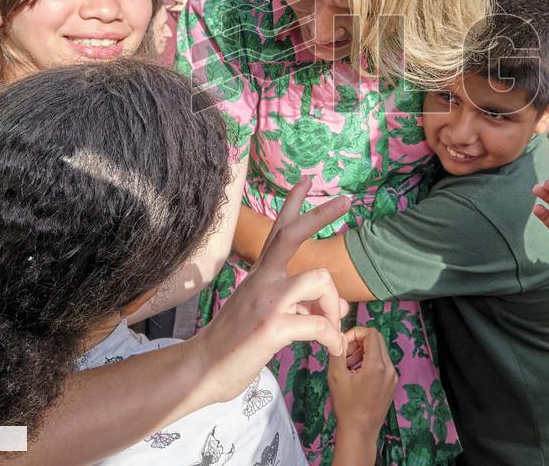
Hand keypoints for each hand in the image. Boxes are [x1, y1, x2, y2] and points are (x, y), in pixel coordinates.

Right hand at [193, 178, 351, 402]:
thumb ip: (300, 305)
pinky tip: (335, 349)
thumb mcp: (267, 315)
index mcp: (260, 275)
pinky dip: (333, 338)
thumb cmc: (235, 344)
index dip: (293, 203)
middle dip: (321, 214)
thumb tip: (338, 307)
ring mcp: (267, 301)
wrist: (202, 369)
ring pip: (318, 280)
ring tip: (335, 329)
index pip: (278, 230)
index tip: (307, 180)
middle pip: (292, 235)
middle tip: (346, 201)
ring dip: (335, 306)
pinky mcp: (271, 327)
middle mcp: (262, 280)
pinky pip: (318, 325)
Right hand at [329, 326, 396, 438]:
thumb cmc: (346, 406)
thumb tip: (338, 338)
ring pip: (380, 352)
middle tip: (346, 356)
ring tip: (350, 367)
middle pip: (377, 340)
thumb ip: (338, 351)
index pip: (371, 333)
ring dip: (364, 353)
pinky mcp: (392, 384)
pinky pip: (383, 364)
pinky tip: (358, 376)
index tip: (344, 345)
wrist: (359, 431)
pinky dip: (370, 363)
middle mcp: (389, 368)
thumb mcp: (336, 376)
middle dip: (359, 343)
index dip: (355, 334)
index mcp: (376, 365)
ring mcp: (393, 377)